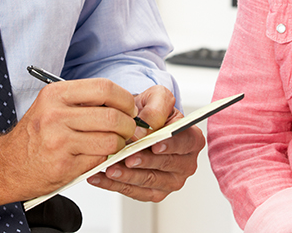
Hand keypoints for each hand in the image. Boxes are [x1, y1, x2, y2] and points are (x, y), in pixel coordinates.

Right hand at [2, 78, 139, 197]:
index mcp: (55, 94)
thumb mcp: (52, 106)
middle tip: (129, 129)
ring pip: (110, 140)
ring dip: (120, 144)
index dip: (124, 98)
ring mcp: (59, 141)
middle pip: (112, 116)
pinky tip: (98, 155)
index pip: (104, 88)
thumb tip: (122, 102)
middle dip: (128, 124)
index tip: (129, 107)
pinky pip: (99, 159)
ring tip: (115, 143)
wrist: (7, 165)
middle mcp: (56, 115)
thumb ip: (83, 100)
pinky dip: (105, 158)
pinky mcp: (64, 165)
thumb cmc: (34, 135)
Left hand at [85, 85, 205, 201]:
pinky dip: (115, 186)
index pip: (184, 143)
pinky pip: (134, 192)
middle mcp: (185, 163)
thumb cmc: (150, 111)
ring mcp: (170, 181)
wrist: (137, 122)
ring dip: (127, 176)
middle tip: (127, 158)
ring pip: (148, 181)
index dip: (170, 145)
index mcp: (192, 139)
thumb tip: (145, 128)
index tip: (155, 145)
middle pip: (165, 165)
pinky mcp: (153, 193)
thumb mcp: (156, 98)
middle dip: (144, 162)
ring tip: (109, 169)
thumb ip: (156, 108)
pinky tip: (100, 177)